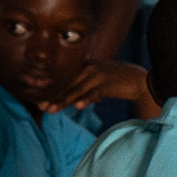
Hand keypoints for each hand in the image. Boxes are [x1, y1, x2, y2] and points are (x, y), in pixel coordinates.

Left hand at [41, 59, 158, 116]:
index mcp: (82, 66)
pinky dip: (87, 99)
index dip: (51, 90)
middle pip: (67, 85)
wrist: (137, 79)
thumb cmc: (112, 81)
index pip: (63, 79)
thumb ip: (79, 88)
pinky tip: (79, 106)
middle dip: (53, 97)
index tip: (38, 99)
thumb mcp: (93, 81)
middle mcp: (87, 68)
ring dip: (63, 101)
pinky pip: (95, 93)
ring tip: (52, 109)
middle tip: (41, 107)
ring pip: (77, 90)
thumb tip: (65, 101)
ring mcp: (98, 75)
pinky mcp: (108, 84)